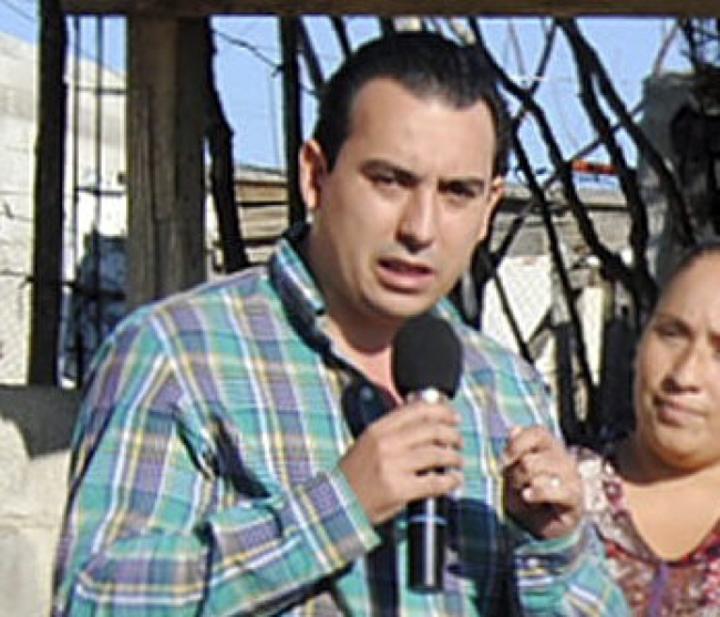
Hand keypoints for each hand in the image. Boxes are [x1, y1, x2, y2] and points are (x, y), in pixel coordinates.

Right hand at [340, 399, 463, 524]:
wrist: (338, 503)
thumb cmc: (355, 474)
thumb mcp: (369, 442)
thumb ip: (394, 432)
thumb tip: (428, 424)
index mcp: (378, 429)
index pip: (416, 410)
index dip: (441, 411)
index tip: (453, 416)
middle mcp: (386, 444)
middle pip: (431, 430)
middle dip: (452, 434)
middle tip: (458, 441)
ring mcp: (393, 466)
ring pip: (436, 454)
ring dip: (454, 457)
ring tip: (458, 460)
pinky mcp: (400, 489)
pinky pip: (434, 482)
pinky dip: (450, 480)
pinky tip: (454, 480)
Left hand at [503, 426, 582, 538]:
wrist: (545, 526)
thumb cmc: (528, 493)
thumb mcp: (514, 472)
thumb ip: (514, 451)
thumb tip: (514, 430)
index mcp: (549, 446)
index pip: (538, 433)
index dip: (517, 444)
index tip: (503, 461)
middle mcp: (564, 457)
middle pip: (530, 458)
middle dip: (515, 474)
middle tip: (516, 485)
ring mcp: (572, 477)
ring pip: (538, 472)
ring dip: (523, 485)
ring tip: (524, 494)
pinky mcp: (575, 497)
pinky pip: (553, 490)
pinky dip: (537, 493)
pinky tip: (528, 496)